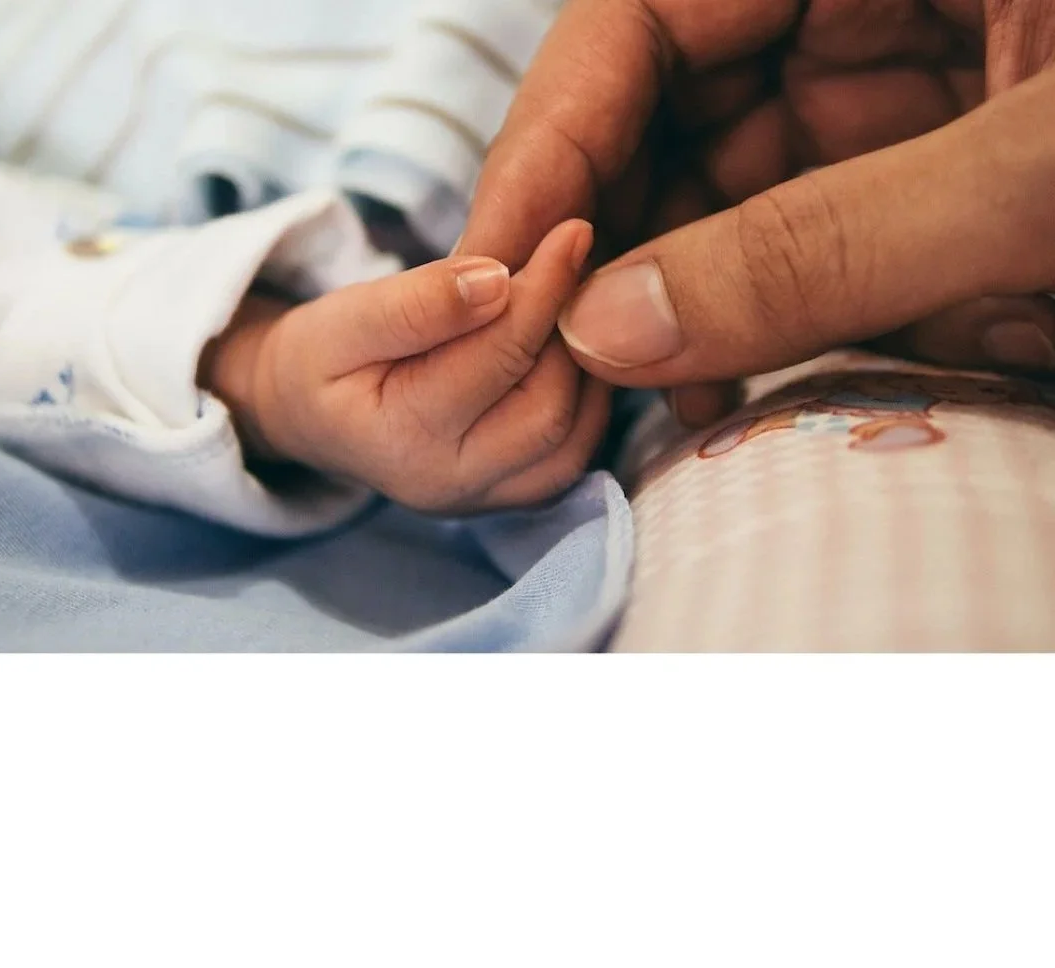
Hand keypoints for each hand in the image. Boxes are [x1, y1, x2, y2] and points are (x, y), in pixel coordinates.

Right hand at [203, 221, 610, 513]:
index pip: (499, 356)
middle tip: (571, 271)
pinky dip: (586, 401)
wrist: (310, 416)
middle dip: (567, 333)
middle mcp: (450, 485)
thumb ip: (417, 302)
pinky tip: (567, 353)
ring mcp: (484, 500)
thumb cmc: (323, 360)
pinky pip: (573, 456)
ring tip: (567, 310)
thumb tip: (497, 280)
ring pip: (572, 437)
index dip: (543, 288)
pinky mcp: (509, 498)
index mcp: (404, 439)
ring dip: (585, 369)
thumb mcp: (345, 317)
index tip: (571, 231)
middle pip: (548, 407)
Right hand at [464, 0, 1054, 422]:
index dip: (551, 138)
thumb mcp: (1038, 176)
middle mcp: (860, 6)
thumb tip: (609, 331)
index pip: (642, 13)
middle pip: (663, 112)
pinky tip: (715, 394)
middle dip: (601, 237)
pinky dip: (747, 325)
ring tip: (628, 400)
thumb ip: (823, 248)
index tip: (494, 266)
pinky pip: (797, 247)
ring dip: (663, 302)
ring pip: (718, 192)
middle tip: (552, 359)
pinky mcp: (922, 182)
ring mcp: (893, 94)